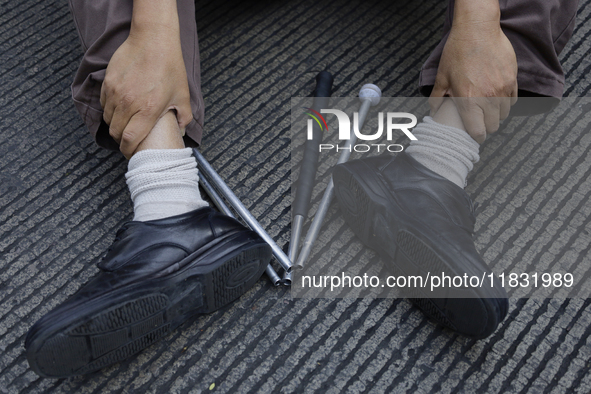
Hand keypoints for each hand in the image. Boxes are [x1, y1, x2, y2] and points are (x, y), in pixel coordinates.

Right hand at [100, 23, 191, 157]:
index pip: (129, 139)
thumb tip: (181, 132)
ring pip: (107, 118)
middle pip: (115, 132)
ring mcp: (116, 92)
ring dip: (114, 125)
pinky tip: (120, 108)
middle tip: (128, 141)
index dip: (128, 150)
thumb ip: (183, 117)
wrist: (153, 39)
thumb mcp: (183, 94)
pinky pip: (104, 103)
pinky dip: (109, 110)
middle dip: (121, 140)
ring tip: (124, 125)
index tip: (131, 153)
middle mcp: (128, 103)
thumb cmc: (170, 66)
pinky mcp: (108, 82)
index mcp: (147, 110)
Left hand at [430, 19, 517, 142]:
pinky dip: (506, 102)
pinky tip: (497, 97)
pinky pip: (513, 100)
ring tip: (487, 108)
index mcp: (468, 100)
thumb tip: (434, 112)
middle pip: (493, 125)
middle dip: (486, 126)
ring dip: (496, 115)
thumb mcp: (442, 76)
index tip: (475, 136)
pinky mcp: (513, 80)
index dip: (476, 136)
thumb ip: (437, 98)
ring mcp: (503, 89)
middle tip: (479, 121)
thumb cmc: (458, 52)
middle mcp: (488, 98)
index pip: (478, 131)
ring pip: (504, 114)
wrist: (478, 30)